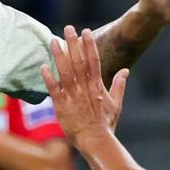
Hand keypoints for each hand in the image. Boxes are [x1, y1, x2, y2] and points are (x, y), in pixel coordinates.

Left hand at [41, 26, 126, 148]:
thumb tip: (126, 70)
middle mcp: (85, 88)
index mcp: (98, 86)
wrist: (96, 141)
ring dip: (60, 56)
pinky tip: (43, 66)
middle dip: (74, 43)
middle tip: (68, 28)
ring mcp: (73, 97)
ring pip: (65, 72)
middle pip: (79, 61)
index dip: (89, 45)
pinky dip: (49, 78)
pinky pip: (54, 90)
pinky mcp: (62, 106)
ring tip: (54, 41)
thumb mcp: (116, 103)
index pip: (93, 60)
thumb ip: (119, 85)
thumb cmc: (106, 124)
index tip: (86, 31)